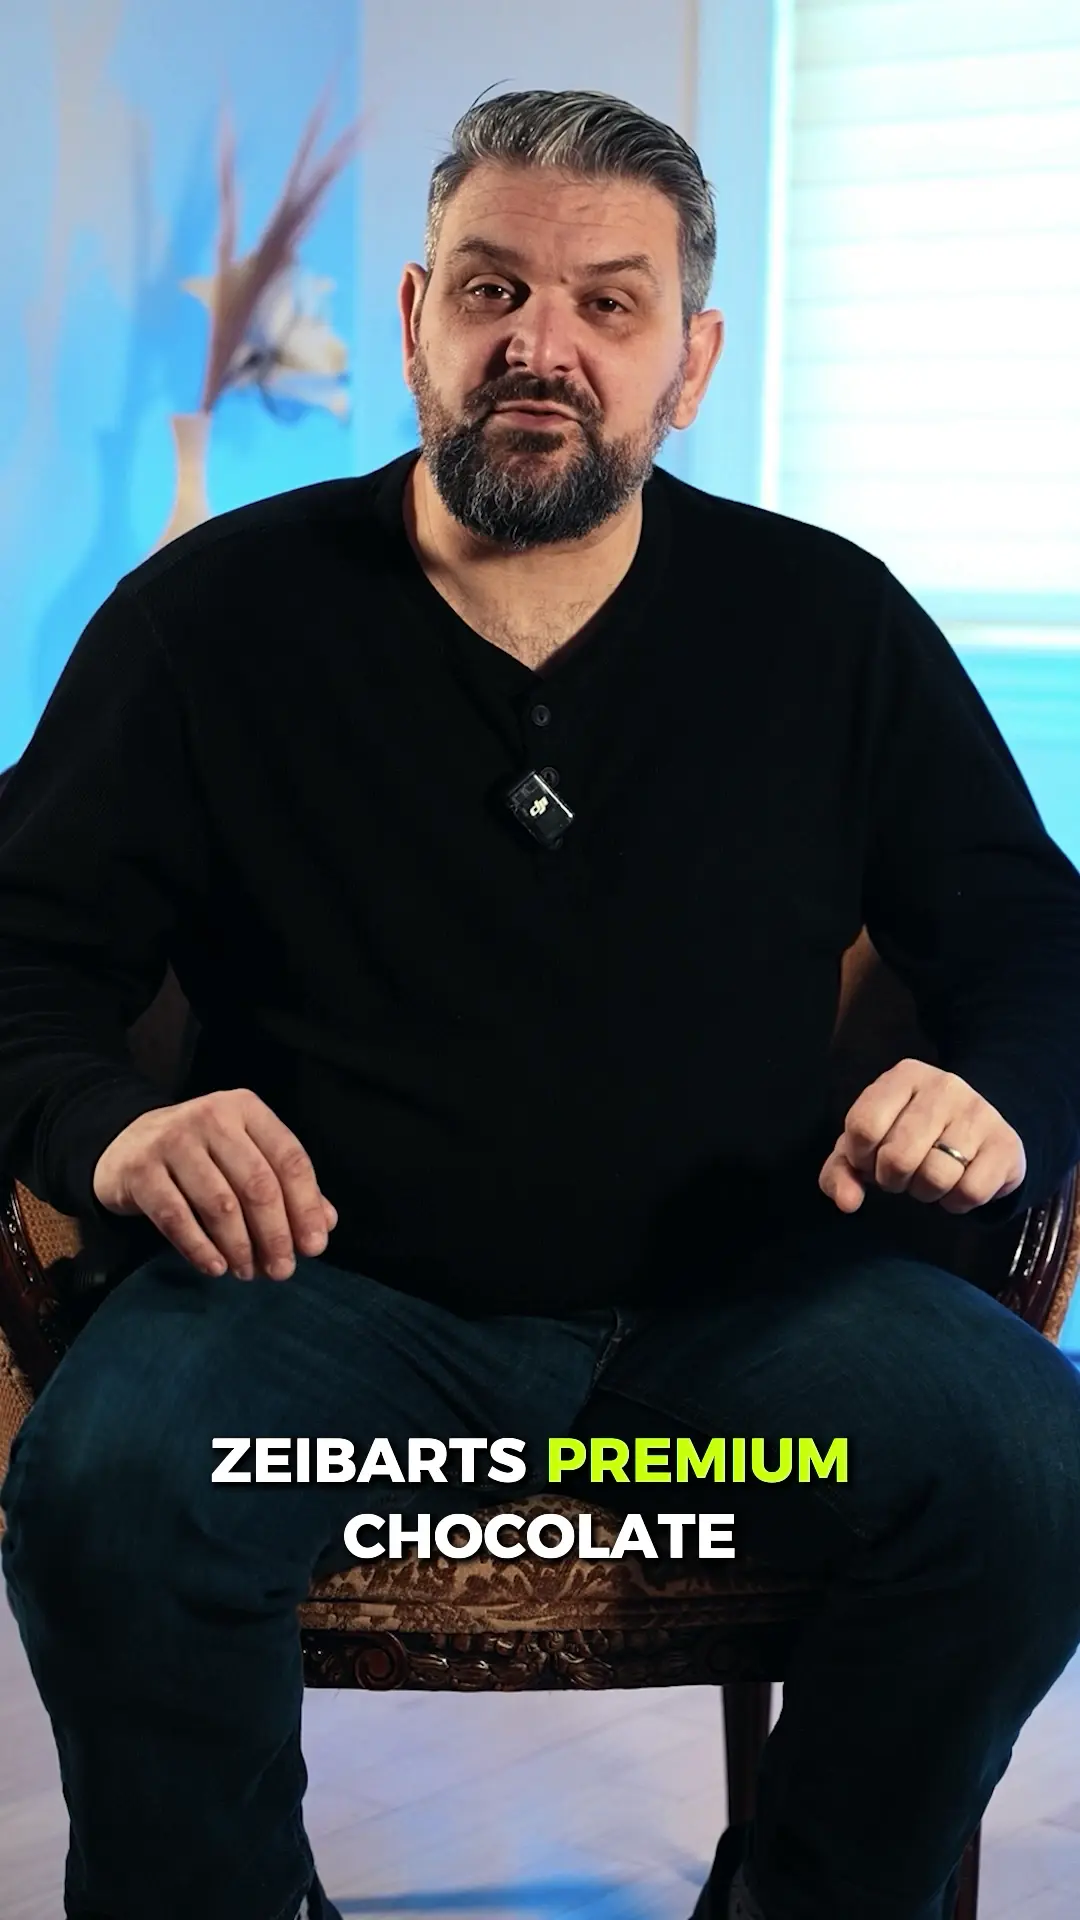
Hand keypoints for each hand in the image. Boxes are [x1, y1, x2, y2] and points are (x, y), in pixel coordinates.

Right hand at [92, 1088, 337, 1278]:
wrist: (125, 1144)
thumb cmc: (200, 1155)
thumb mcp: (244, 1156)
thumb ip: (284, 1186)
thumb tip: (325, 1224)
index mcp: (246, 1109)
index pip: (289, 1158)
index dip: (306, 1206)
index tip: (314, 1247)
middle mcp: (211, 1117)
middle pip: (257, 1184)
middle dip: (275, 1234)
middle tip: (283, 1271)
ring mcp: (172, 1141)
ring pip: (220, 1204)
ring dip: (240, 1247)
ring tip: (248, 1273)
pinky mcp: (140, 1170)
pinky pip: (176, 1217)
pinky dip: (200, 1248)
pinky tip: (216, 1268)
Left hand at [818, 1058, 1025, 1215]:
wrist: (979, 1127)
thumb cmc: (909, 1135)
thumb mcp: (868, 1144)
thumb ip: (841, 1170)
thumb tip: (847, 1201)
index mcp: (903, 1076)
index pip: (863, 1126)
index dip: (861, 1157)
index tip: (872, 1160)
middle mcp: (944, 1086)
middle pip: (897, 1157)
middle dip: (892, 1180)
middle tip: (903, 1174)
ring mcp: (979, 1113)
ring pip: (936, 1177)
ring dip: (925, 1193)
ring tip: (930, 1177)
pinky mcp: (1006, 1144)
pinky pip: (970, 1193)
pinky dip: (956, 1203)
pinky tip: (957, 1185)